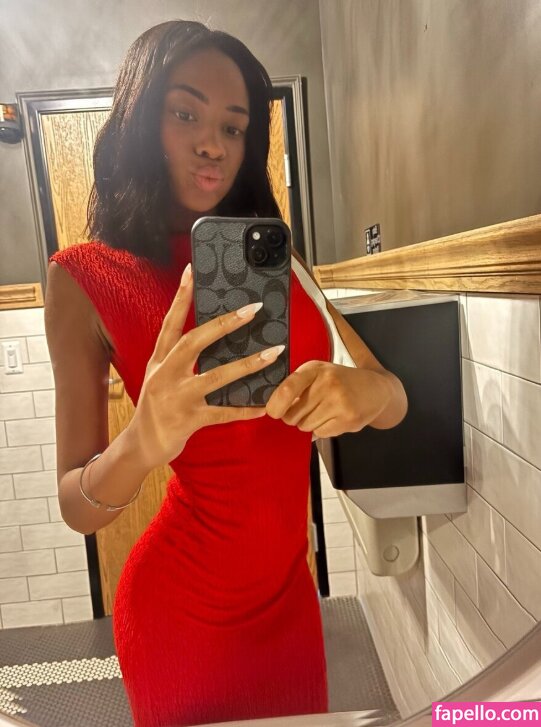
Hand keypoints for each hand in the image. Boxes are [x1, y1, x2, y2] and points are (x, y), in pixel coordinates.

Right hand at [129, 263, 284, 468]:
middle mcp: (165, 375)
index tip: (193, 271)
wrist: (141, 445)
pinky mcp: (189, 420)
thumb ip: (181, 358)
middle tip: (252, 309)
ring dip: (248, 365)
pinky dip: (245, 409)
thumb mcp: (161, 377)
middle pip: (195, 341)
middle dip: (225, 324)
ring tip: (273, 354)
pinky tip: (264, 405)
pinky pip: (224, 413)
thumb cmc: (157, 406)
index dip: (182, 297)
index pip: (170, 323)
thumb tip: (214, 335)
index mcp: (159, 360)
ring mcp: (177, 398)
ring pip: (216, 376)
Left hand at [265, 360, 392, 437]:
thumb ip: (296, 385)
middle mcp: (327, 383)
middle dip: (294, 417)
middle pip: (292, 414)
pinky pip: (321, 433)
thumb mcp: (318, 373)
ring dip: (309, 424)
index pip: (287, 389)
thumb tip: (272, 408)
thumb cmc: (339, 382)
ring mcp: (339, 402)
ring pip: (305, 426)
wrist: (376, 389)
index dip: (275, 405)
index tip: (273, 412)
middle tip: (307, 409)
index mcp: (315, 369)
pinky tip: (333, 418)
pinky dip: (323, 430)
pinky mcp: (348, 419)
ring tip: (323, 412)